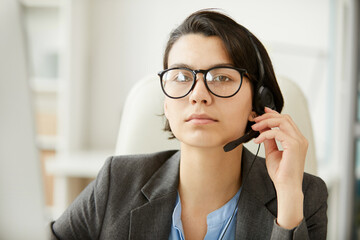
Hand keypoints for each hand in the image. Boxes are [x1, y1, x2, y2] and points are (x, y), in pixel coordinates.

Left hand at [251, 107, 307, 228]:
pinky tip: (258, 140)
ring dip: (266, 122)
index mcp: (297, 140)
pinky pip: (277, 132)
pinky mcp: (294, 145)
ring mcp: (298, 141)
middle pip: (284, 118)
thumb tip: (263, 130)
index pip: (286, 121)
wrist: (286, 187)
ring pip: (282, 121)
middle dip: (268, 116)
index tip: (263, 112)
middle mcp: (300, 139)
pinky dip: (265, 134)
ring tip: (255, 127)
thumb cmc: (281, 174)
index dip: (274, 114)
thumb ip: (269, 140)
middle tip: (255, 121)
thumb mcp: (272, 152)